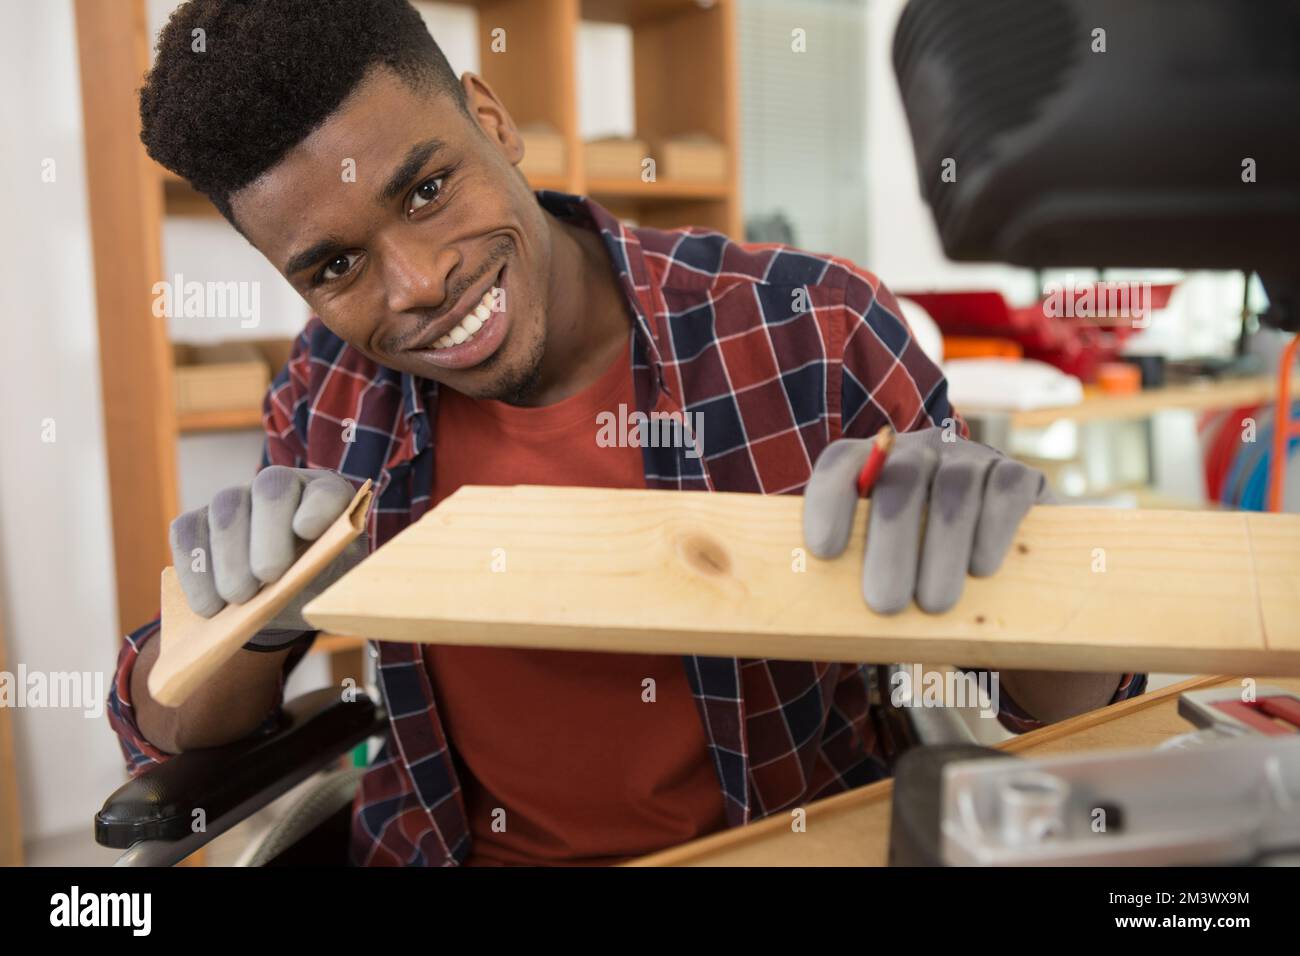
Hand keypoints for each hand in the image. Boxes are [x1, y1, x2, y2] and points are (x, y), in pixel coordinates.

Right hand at [168, 466, 366, 640]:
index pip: (326, 491)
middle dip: (268, 535)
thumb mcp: (333, 585)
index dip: (318, 507)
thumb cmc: (316, 585)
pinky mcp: (199, 520)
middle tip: (268, 576)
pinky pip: (188, 533)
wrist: (281, 599)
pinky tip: (209, 605)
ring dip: (230, 557)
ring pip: (226, 509)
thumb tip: (307, 588)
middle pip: (270, 490)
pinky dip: (195, 571)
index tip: (308, 531)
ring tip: (238, 598)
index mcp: (327, 497)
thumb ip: (327, 578)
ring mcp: (237, 498)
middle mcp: (281, 485)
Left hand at [802, 427, 1050, 613]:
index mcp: (872, 467)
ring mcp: (971, 458)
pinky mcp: (1019, 474)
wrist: (1005, 560)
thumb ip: (854, 572)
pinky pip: (1005, 490)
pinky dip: (991, 531)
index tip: (825, 550)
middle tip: (885, 604)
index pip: (840, 465)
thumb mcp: (884, 564)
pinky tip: (982, 568)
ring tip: (934, 604)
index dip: (828, 501)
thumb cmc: (923, 570)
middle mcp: (920, 451)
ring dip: (941, 551)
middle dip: (890, 547)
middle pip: (900, 482)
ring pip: (955, 488)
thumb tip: (823, 616)